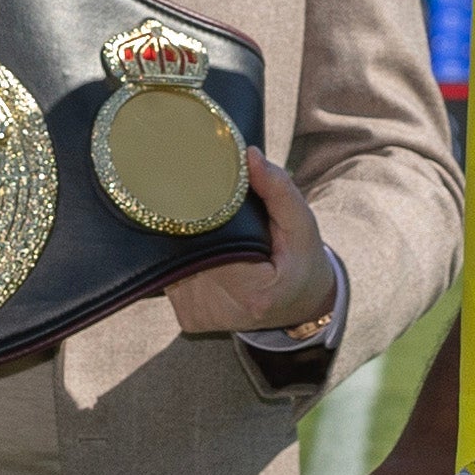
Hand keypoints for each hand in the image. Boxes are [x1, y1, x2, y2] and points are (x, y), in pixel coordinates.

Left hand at [159, 152, 338, 347]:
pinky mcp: (189, 318)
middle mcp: (220, 310)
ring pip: (172, 263)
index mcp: (252, 292)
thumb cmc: (302, 264)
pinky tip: (196, 248)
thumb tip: (249, 156)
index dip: (196, 215)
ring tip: (197, 222)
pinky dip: (181, 260)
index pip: (207, 245)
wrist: (300, 308)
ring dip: (180, 242)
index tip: (195, 190)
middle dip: (186, 224)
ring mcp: (199, 316)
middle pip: (184, 252)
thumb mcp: (302, 226)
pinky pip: (172, 277)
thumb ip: (278, 190)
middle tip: (195, 197)